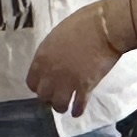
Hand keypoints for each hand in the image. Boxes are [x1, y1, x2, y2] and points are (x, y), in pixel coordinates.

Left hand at [27, 0, 129, 114]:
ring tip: (67, 105)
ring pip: (59, 105)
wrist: (105, 27)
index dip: (39, 86)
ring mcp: (68, 82)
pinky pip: (78, 106)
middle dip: (49, 98)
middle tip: (56, 96)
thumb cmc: (83, 23)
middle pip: (43, 96)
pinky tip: (77, 112)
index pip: (32, 82)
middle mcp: (51, 73)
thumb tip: (53, 60)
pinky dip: (77, 111)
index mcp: (42, 57)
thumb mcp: (58, 35)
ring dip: (62, 106)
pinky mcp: (85, 87)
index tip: (46, 86)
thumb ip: (52, 51)